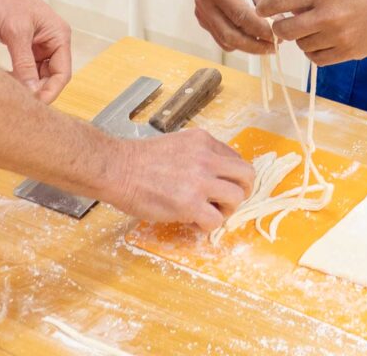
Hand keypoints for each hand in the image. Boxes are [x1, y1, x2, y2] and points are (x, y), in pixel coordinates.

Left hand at [0, 0, 71, 102]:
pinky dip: (17, 78)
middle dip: (37, 90)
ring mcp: (36, 45)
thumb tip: (30, 91)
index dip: (50, 91)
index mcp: (59, 36)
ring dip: (26, 85)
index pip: (62, 74)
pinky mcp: (22, 46)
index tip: (34, 105)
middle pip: (51, 77)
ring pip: (37, 75)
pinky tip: (5, 82)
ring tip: (10, 93)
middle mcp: (51, 42)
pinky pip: (24, 69)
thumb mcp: (17, 33)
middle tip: (19, 102)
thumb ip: (24, 64)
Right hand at [113, 129, 253, 231]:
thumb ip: (199, 154)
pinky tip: (194, 222)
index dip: (232, 176)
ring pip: (238, 197)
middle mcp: (207, 157)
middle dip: (242, 191)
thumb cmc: (141, 159)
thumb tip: (214, 173)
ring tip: (209, 212)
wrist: (118, 168)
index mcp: (204, 141)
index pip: (236, 159)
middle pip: (247, 175)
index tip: (221, 186)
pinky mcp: (190, 204)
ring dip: (227, 210)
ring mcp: (200, 180)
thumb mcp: (178, 144)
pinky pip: (216, 220)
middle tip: (227, 202)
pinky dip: (209, 226)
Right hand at [196, 0, 274, 54]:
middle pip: (230, 35)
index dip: (261, 29)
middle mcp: (204, 2)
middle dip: (255, 45)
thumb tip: (277, 22)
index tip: (279, 35)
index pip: (240, 16)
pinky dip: (239, 42)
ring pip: (226, 41)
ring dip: (249, 47)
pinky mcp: (204, 19)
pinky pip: (222, 38)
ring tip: (269, 43)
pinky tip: (255, 37)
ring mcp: (201, 12)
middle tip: (276, 46)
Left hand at [256, 0, 366, 65]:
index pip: (281, 1)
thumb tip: (294, 9)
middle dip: (280, 28)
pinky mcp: (350, 52)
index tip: (261, 10)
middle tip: (284, 25)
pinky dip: (315, 52)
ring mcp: (339, 36)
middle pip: (286, 30)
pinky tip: (321, 43)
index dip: (266, 7)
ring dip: (301, 40)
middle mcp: (328, 14)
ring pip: (303, 46)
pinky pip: (320, 59)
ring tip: (310, 31)